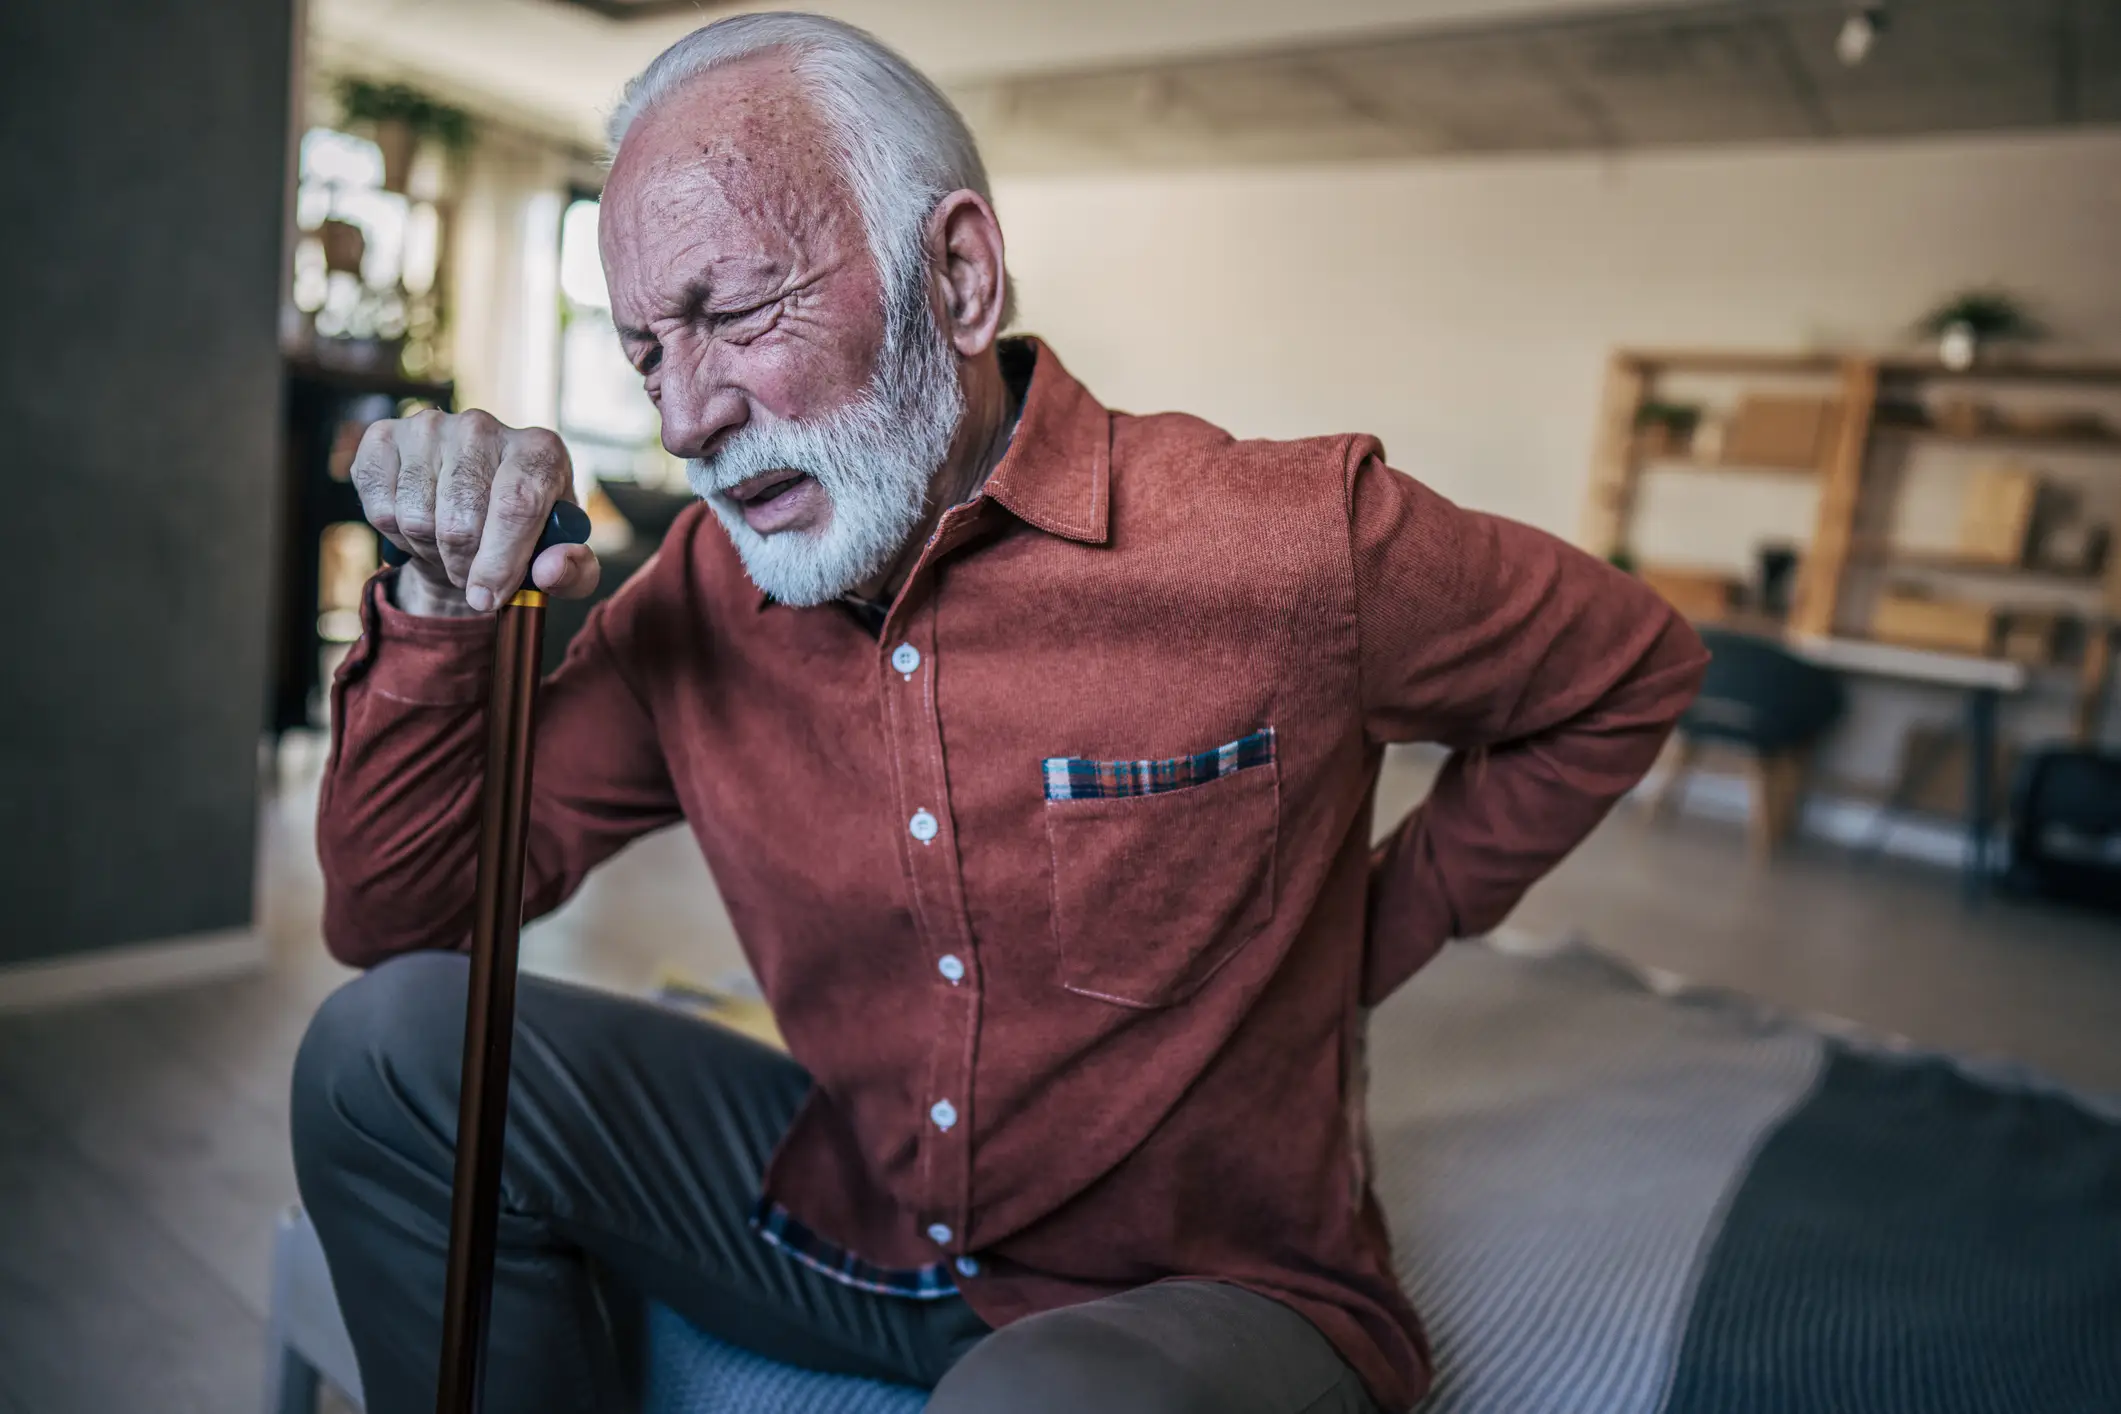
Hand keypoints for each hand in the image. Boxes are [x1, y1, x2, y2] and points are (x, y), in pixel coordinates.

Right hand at [349, 409, 600, 616]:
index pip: (517, 504)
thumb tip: (549, 571)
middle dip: (464, 565)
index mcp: (540, 450)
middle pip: (462, 519)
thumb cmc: (522, 536)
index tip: (487, 598)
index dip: (500, 560)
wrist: (468, 509)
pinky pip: (380, 507)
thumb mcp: (560, 558)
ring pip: (417, 517)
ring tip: (448, 547)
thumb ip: (573, 572)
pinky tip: (418, 527)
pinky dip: (395, 535)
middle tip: (472, 575)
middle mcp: (484, 427)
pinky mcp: (383, 435)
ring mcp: (431, 426)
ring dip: (430, 551)